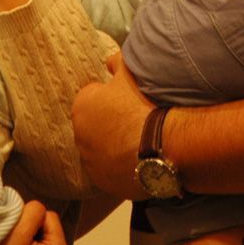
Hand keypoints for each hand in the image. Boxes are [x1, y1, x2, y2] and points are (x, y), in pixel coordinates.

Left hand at [71, 53, 154, 199]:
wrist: (164, 145)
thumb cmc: (145, 105)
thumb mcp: (131, 74)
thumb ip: (117, 63)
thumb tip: (110, 61)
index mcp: (81, 107)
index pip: (90, 99)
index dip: (108, 99)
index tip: (124, 102)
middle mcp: (79, 136)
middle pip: (93, 127)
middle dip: (106, 125)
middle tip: (132, 122)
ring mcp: (91, 162)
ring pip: (100, 151)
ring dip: (112, 147)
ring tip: (138, 143)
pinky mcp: (104, 183)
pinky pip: (110, 172)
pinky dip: (120, 168)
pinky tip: (139, 161)